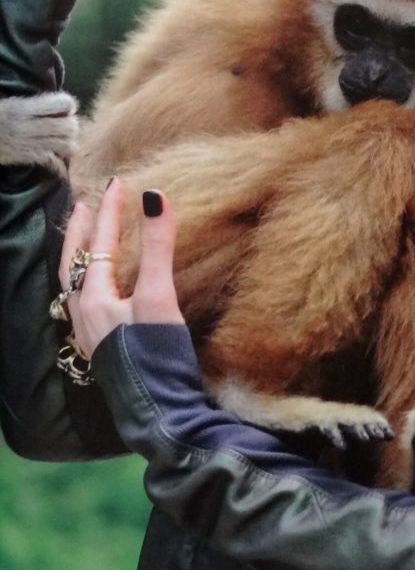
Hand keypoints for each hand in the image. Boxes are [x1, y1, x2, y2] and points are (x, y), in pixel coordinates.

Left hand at [60, 178, 184, 358]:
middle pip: (74, 263)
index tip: (121, 182)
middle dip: (82, 231)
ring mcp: (91, 333)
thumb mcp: (159, 296)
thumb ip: (156, 246)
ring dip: (82, 255)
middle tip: (87, 204)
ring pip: (76, 283)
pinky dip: (90, 280)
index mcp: (94, 299)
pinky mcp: (103, 346)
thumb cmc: (157, 356)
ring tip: (90, 239)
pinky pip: (85, 301)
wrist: (159, 413)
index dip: (112, 210)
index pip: (100, 243)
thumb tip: (153, 196)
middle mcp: (84, 315)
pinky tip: (104, 286)